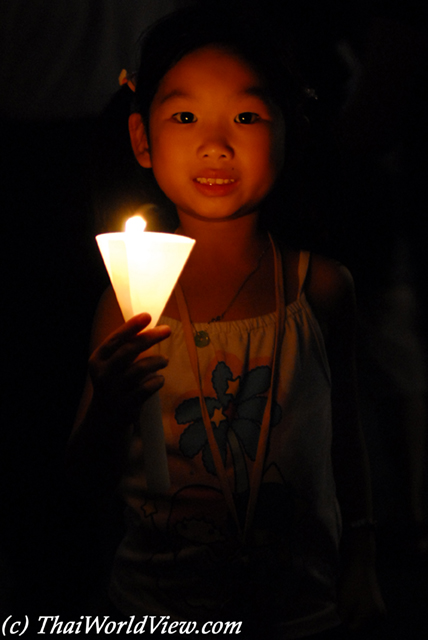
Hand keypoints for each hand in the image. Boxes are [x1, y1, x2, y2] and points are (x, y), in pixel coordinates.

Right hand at [88, 313, 170, 428]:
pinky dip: (157, 381)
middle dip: (149, 338)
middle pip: (128, 351)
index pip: (114, 339)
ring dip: (157, 361)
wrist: (105, 419)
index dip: (131, 326)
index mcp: (98, 360)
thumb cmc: (115, 383)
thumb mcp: (113, 365)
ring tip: (164, 360)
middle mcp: (103, 374)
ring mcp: (113, 391)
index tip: (147, 315)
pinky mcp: (126, 406)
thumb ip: (126, 348)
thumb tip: (149, 325)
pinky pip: (146, 389)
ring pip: (139, 369)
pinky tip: (160, 379)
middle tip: (167, 330)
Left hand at [338, 561, 385, 635]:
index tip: (342, 605)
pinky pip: (362, 607)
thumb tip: (345, 622)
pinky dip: (355, 602)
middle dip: (349, 613)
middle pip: (358, 622)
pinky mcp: (376, 599)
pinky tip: (351, 590)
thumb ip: (343, 616)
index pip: (354, 628)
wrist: (360, 561)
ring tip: (348, 594)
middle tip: (345, 599)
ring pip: (360, 614)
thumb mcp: (343, 601)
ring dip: (351, 607)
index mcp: (372, 616)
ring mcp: (379, 606)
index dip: (345, 617)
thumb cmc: (352, 582)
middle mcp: (379, 614)